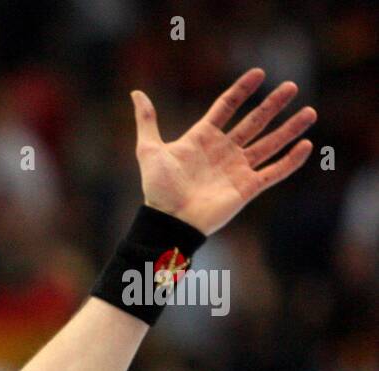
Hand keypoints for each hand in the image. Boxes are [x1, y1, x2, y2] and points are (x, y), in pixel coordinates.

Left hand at [132, 68, 315, 234]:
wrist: (168, 220)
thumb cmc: (157, 188)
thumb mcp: (148, 150)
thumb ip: (147, 121)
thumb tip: (136, 92)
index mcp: (202, 138)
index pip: (226, 107)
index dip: (241, 90)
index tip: (259, 73)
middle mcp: (223, 151)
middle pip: (254, 122)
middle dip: (273, 104)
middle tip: (292, 86)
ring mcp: (237, 169)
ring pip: (269, 144)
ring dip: (290, 129)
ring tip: (310, 111)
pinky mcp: (247, 188)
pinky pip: (274, 172)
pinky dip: (290, 161)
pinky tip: (306, 145)